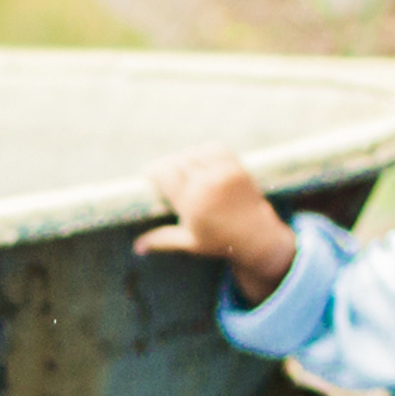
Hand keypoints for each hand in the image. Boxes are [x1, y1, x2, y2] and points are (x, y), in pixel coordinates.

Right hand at [133, 145, 298, 303]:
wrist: (257, 237)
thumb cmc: (220, 242)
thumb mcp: (189, 243)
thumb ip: (161, 240)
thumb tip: (137, 247)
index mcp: (193, 201)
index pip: (165, 174)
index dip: (152, 171)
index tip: (145, 175)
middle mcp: (208, 183)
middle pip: (177, 161)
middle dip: (165, 164)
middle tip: (159, 172)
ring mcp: (224, 172)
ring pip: (194, 152)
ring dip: (183, 156)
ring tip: (177, 166)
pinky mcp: (236, 166)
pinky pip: (214, 148)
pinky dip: (202, 150)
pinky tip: (197, 158)